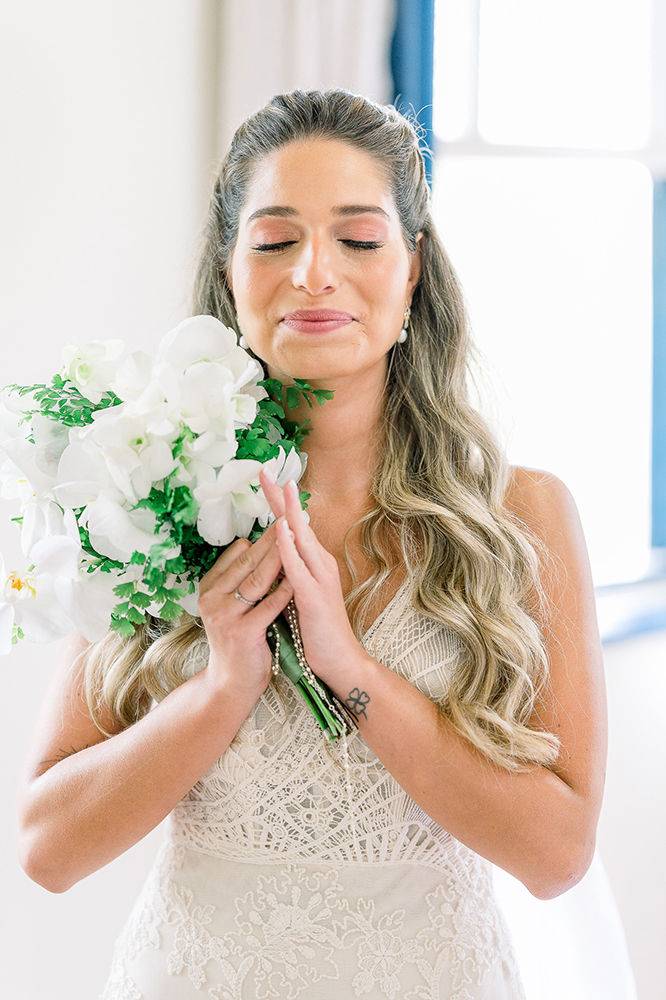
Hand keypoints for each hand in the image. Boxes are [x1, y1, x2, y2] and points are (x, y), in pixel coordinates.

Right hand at [197, 523, 293, 696]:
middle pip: (248, 562)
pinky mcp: (242, 633)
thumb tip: (261, 543)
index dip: (262, 537)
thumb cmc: (239, 638)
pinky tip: (298, 578)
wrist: (232, 682)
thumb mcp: (232, 604)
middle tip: (291, 517)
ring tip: (297, 539)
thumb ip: (241, 578)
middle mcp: (212, 599)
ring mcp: (225, 616)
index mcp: (209, 587)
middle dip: (272, 538)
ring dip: (279, 557)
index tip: (282, 519)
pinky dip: (285, 591)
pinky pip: (268, 606)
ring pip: (257, 580)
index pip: (236, 554)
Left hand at [259, 469, 369, 687]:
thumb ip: (287, 574)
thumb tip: (269, 556)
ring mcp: (319, 578)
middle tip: (266, 470)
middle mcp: (320, 563)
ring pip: (302, 538)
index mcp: (314, 563)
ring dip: (289, 511)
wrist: (339, 661)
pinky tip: (281, 531)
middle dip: (282, 496)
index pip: (294, 526)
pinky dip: (289, 547)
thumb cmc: (316, 631)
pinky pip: (298, 568)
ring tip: (279, 486)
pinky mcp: (314, 596)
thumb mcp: (297, 595)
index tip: (265, 478)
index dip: (279, 502)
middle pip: (298, 523)